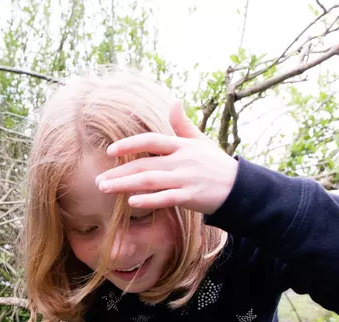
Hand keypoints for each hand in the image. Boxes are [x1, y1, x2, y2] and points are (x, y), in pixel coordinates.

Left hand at [95, 100, 238, 214]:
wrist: (240, 188)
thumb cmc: (216, 164)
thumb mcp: (201, 141)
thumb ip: (183, 125)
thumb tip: (174, 102)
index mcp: (182, 146)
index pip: (151, 141)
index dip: (129, 144)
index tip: (109, 151)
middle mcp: (181, 161)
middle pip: (144, 164)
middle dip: (119, 172)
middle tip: (98, 180)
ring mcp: (186, 179)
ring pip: (150, 181)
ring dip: (125, 185)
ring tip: (105, 189)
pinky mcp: (191, 196)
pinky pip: (166, 198)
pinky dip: (149, 200)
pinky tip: (132, 202)